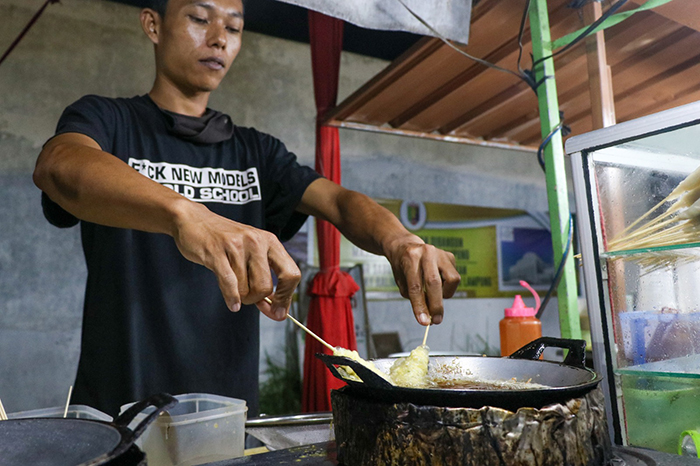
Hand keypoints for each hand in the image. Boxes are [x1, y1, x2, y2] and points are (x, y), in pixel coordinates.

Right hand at [171, 201, 300, 320]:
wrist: (194, 219)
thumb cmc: (225, 239)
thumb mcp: (252, 250)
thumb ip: (264, 275)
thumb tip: (277, 309)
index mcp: (270, 241)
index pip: (291, 274)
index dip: (286, 297)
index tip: (278, 312)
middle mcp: (256, 241)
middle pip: (266, 287)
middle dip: (256, 299)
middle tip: (247, 297)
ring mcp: (236, 246)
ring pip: (245, 289)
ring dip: (240, 296)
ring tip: (233, 286)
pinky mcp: (216, 252)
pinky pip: (230, 284)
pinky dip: (232, 298)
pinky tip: (233, 303)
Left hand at [384, 235, 460, 325]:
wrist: (406, 246)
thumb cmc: (403, 267)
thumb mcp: (402, 281)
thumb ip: (414, 298)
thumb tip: (428, 317)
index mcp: (410, 257)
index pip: (415, 286)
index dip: (420, 306)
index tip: (424, 322)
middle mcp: (427, 252)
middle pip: (434, 282)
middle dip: (436, 305)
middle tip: (436, 321)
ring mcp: (440, 253)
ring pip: (452, 279)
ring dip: (444, 294)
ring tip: (434, 296)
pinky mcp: (450, 256)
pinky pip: (454, 278)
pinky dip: (447, 287)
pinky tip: (438, 284)